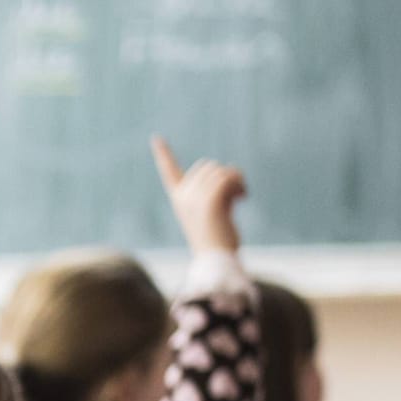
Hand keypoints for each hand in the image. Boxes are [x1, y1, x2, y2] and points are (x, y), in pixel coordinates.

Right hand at [151, 136, 245, 254]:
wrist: (217, 261)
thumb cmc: (218, 242)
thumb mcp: (214, 213)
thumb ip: (217, 192)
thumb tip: (232, 172)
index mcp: (179, 200)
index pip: (169, 172)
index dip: (163, 155)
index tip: (156, 138)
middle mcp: (183, 196)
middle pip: (208, 166)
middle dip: (224, 176)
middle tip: (236, 195)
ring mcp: (195, 197)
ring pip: (220, 171)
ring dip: (236, 180)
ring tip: (241, 197)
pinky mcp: (210, 200)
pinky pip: (228, 178)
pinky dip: (240, 184)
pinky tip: (244, 197)